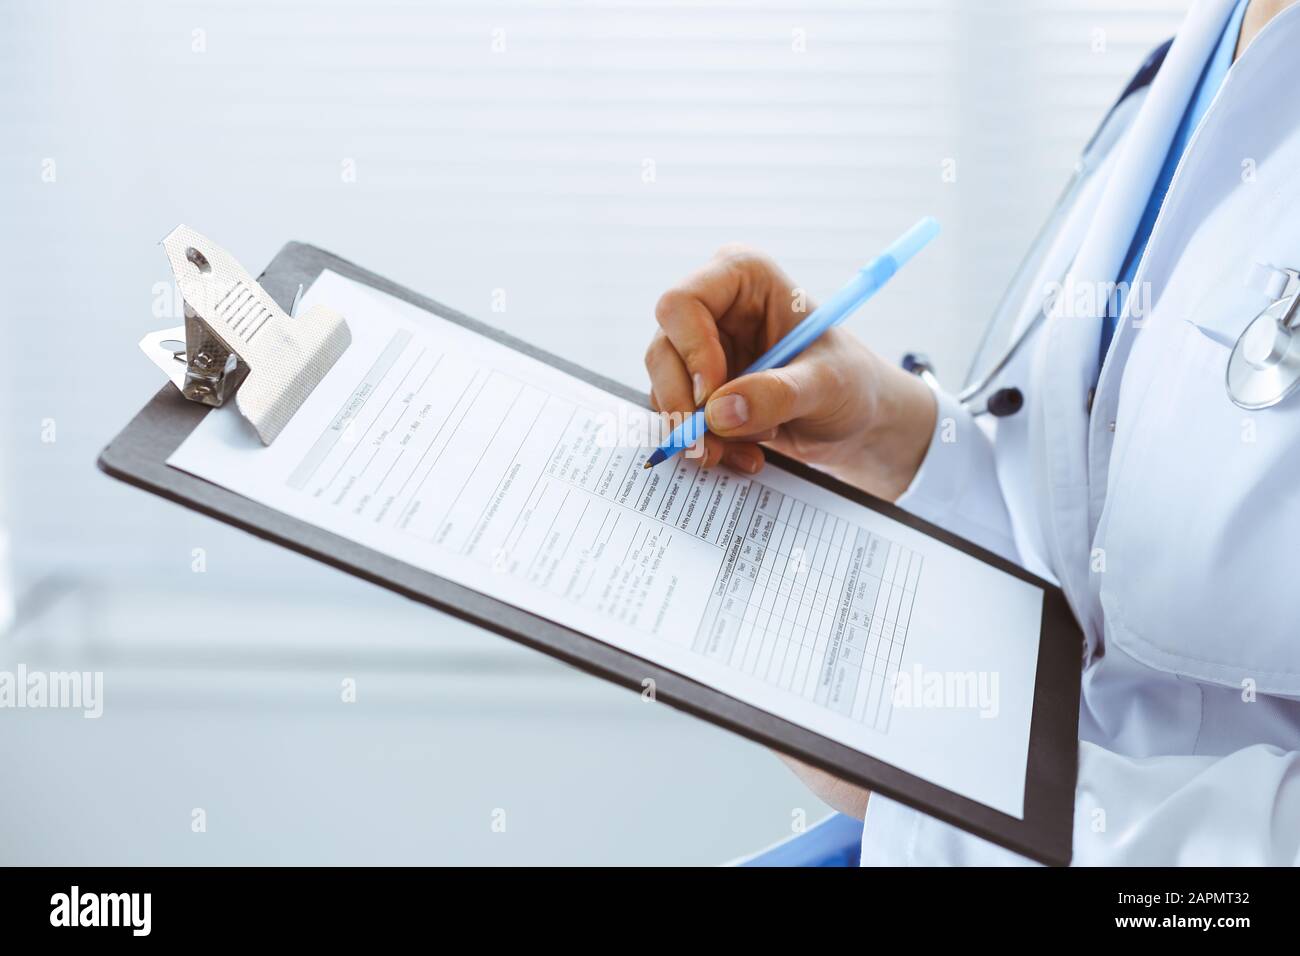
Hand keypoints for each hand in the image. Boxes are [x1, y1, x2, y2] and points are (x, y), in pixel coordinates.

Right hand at [644, 246, 935, 499]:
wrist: (853, 418)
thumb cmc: (849, 383)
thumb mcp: (826, 386)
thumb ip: (777, 395)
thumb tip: (718, 415)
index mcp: (742, 278)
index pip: (682, 303)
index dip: (691, 352)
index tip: (713, 396)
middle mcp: (711, 308)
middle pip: (662, 352)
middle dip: (686, 407)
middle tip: (713, 446)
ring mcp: (698, 350)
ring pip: (663, 390)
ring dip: (699, 434)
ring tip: (747, 452)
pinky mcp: (696, 388)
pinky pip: (676, 418)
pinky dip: (706, 445)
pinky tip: (744, 455)